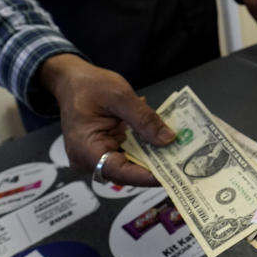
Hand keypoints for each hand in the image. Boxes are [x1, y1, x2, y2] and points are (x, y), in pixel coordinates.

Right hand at [39, 54, 175, 185]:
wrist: (72, 80)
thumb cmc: (90, 85)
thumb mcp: (120, 96)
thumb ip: (144, 119)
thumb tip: (168, 140)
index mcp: (86, 149)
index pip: (120, 171)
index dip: (147, 176)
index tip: (173, 177)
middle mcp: (88, 160)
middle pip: (126, 172)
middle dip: (154, 168)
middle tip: (184, 166)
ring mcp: (95, 158)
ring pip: (128, 165)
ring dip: (152, 159)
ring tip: (180, 155)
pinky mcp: (104, 151)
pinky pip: (126, 155)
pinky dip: (144, 150)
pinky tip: (164, 144)